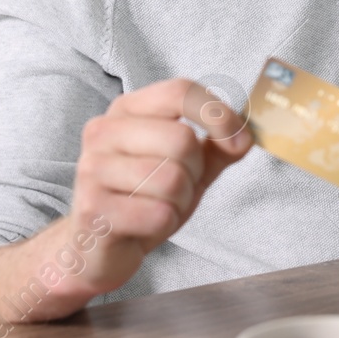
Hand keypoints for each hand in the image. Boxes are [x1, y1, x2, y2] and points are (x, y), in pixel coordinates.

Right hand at [61, 78, 251, 298]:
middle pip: (181, 139)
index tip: (237, 140)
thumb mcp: (189, 165)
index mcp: (127, 109)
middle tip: (177, 187)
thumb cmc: (144, 197)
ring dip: (180, 201)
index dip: (217, 114)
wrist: (98, 246)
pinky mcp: (92, 210)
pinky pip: (158, 213)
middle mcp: (103, 131)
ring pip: (172, 179)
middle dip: (194, 171)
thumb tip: (246, 136)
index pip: (180, 91)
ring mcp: (92, 169)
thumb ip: (219, 146)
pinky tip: (145, 225)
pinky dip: (165, 223)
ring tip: (159, 206)